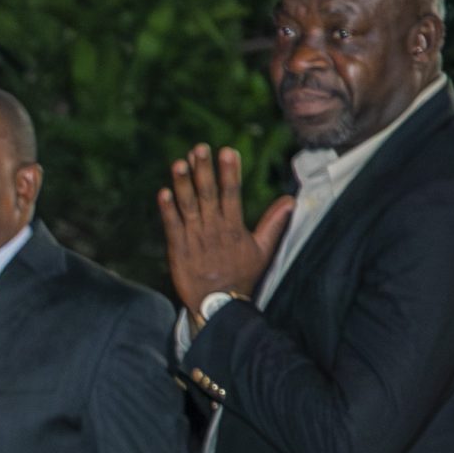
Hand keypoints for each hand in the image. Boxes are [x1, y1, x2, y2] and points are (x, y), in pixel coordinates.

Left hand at [157, 145, 294, 314]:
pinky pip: (171, 226)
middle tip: (199, 148)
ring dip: (183, 184)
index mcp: (234, 228)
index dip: (229, 172)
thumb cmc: (242, 276)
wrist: (218, 305)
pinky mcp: (178, 249)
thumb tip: (290, 200)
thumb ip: (274, 223)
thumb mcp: (263, 250)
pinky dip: (167, 210)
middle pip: (208, 194)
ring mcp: (195, 239)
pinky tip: (163, 192)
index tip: (227, 151)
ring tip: (179, 163)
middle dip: (204, 170)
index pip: (231, 194)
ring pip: (188, 206)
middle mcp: (214, 230)